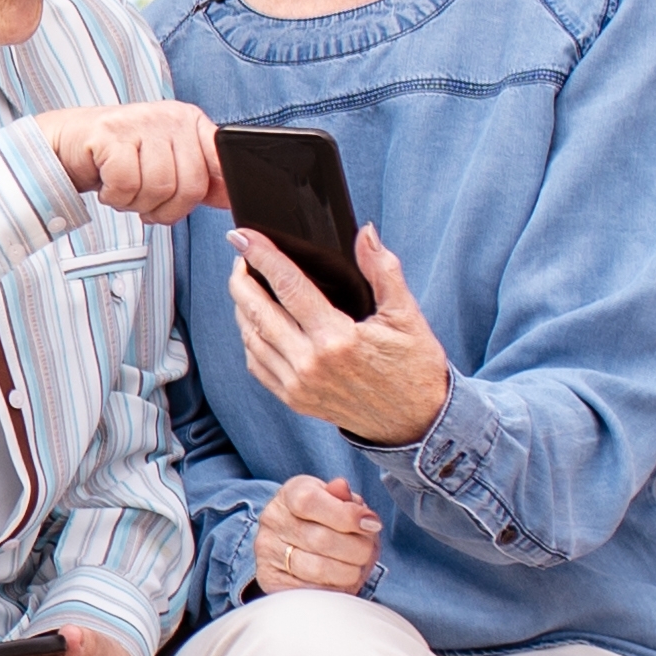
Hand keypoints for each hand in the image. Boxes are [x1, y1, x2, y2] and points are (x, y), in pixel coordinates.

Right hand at [40, 99, 224, 224]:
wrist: (67, 144)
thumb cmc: (118, 158)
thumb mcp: (166, 165)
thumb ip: (200, 180)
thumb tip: (235, 198)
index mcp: (190, 122)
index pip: (220, 160)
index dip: (214, 190)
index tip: (197, 204)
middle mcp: (170, 117)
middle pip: (190, 186)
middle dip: (165, 209)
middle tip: (144, 204)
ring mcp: (140, 121)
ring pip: (158, 188)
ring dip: (136, 204)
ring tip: (123, 191)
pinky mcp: (111, 132)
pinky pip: (126, 184)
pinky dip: (114, 197)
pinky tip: (107, 185)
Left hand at [232, 223, 449, 444]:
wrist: (415, 423)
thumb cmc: (415, 367)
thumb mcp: (407, 316)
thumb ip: (383, 271)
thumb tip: (365, 233)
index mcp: (337, 339)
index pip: (289, 287)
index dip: (263, 257)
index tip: (243, 236)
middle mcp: (311, 364)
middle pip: (258, 312)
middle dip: (241, 279)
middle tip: (240, 256)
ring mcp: (298, 385)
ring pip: (252, 337)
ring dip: (242, 306)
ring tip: (245, 282)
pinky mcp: (294, 400)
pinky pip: (257, 364)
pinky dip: (249, 338)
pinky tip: (254, 320)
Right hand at [249, 472, 384, 596]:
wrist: (297, 542)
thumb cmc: (326, 520)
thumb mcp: (339, 502)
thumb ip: (345, 498)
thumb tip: (342, 489)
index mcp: (290, 494)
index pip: (309, 502)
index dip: (346, 515)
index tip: (371, 524)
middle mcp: (273, 521)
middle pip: (320, 539)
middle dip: (357, 548)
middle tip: (367, 550)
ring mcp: (268, 552)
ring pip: (318, 569)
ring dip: (349, 572)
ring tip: (356, 567)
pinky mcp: (271, 580)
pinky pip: (311, 591)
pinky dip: (335, 589)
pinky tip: (340, 581)